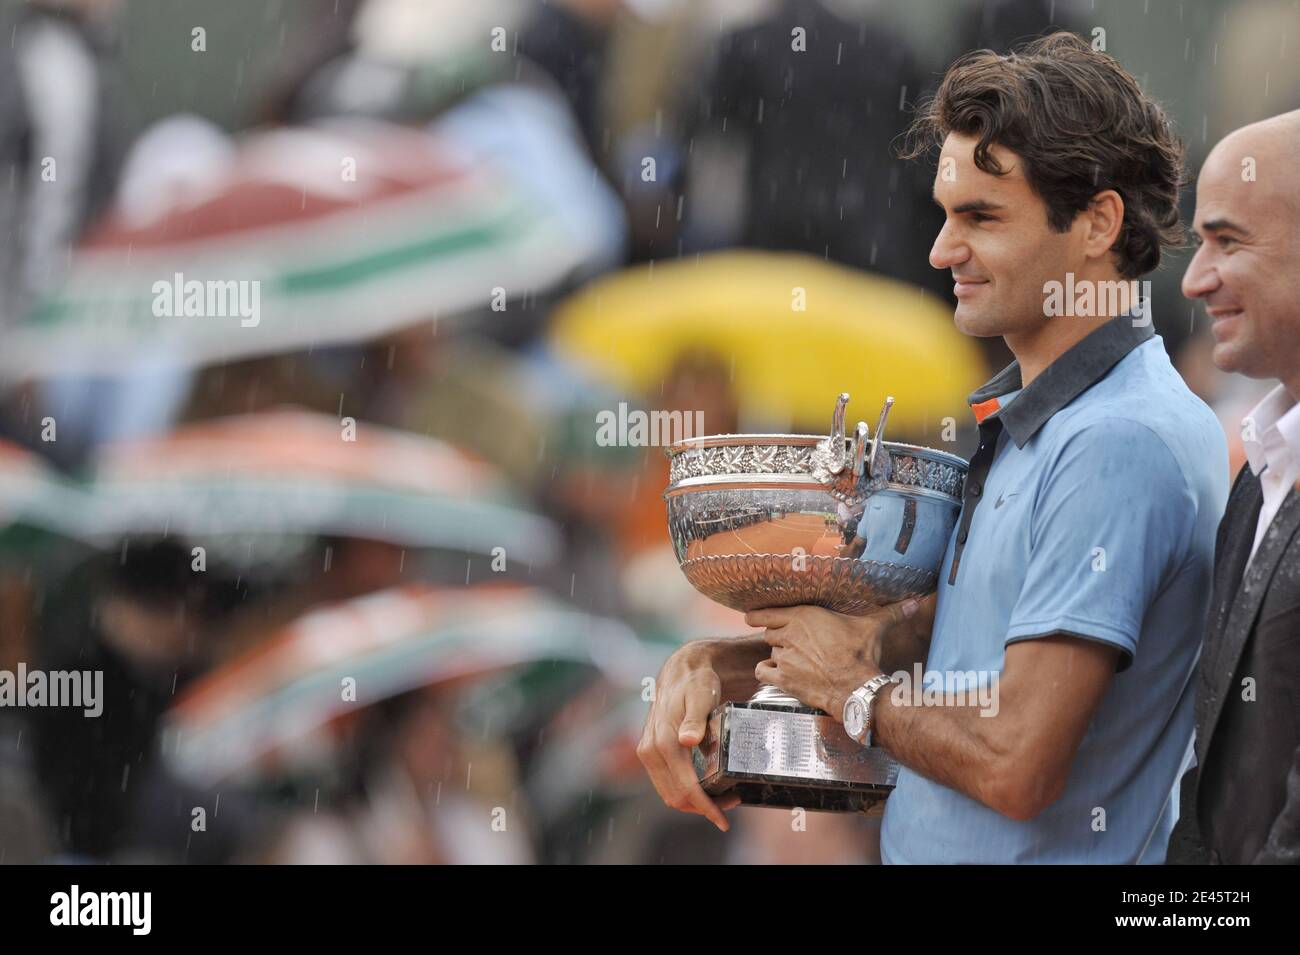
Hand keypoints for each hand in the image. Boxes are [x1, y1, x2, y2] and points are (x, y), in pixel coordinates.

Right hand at [637, 642, 742, 830]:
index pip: (685, 786)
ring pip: (669, 794)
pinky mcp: (650, 754)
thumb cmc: (695, 684)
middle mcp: (650, 750)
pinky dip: (685, 792)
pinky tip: (706, 787)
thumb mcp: (701, 696)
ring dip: (694, 803)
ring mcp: (648, 753)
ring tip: (723, 799)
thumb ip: (696, 719)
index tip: (723, 820)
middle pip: (676, 797)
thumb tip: (688, 741)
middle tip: (732, 804)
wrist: (680, 672)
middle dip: (703, 808)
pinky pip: (666, 784)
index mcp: (663, 741)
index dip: (705, 807)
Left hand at [745, 599, 920, 718]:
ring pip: (770, 652)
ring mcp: (783, 657)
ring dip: (778, 655)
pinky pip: (762, 672)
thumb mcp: (873, 628)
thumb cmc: (862, 655)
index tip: (752, 617)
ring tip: (794, 660)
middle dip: (778, 637)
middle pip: (769, 633)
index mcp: (803, 616)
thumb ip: (890, 613)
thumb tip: (914, 603)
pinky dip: (767, 672)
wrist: (856, 687)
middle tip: (793, 644)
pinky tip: (776, 673)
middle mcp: (789, 634)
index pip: (766, 612)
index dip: (759, 616)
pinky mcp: (782, 679)